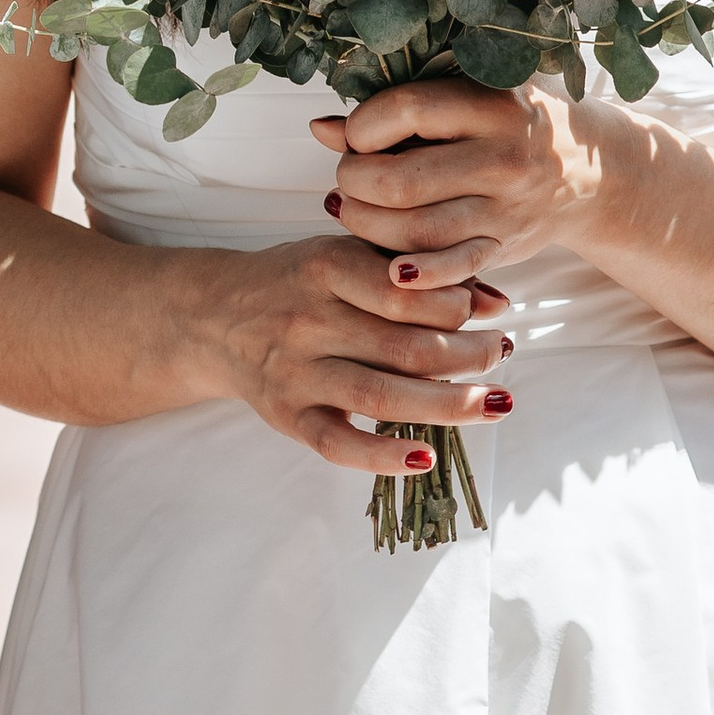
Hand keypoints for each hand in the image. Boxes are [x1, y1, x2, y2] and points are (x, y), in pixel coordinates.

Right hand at [186, 231, 513, 474]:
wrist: (212, 317)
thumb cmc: (297, 283)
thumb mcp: (348, 257)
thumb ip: (418, 274)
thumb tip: (497, 302)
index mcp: (327, 267)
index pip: (411, 293)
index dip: (462, 307)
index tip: (491, 313)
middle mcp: (309, 320)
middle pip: (407, 347)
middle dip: (470, 356)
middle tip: (500, 354)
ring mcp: (295, 373)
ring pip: (382, 396)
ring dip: (449, 406)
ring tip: (496, 404)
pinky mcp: (285, 416)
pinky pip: (337, 444)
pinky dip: (382, 456)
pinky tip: (425, 458)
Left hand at [308, 74, 602, 286]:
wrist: (588, 167)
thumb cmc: (509, 120)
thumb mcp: (467, 95)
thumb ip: (398, 108)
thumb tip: (321, 129)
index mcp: (491, 104)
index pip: (405, 111)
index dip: (362, 127)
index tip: (355, 135)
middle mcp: (503, 157)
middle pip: (400, 181)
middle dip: (355, 181)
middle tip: (349, 177)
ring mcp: (506, 207)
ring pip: (416, 231)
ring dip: (367, 225)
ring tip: (354, 209)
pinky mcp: (505, 245)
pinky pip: (451, 269)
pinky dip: (415, 274)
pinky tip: (390, 266)